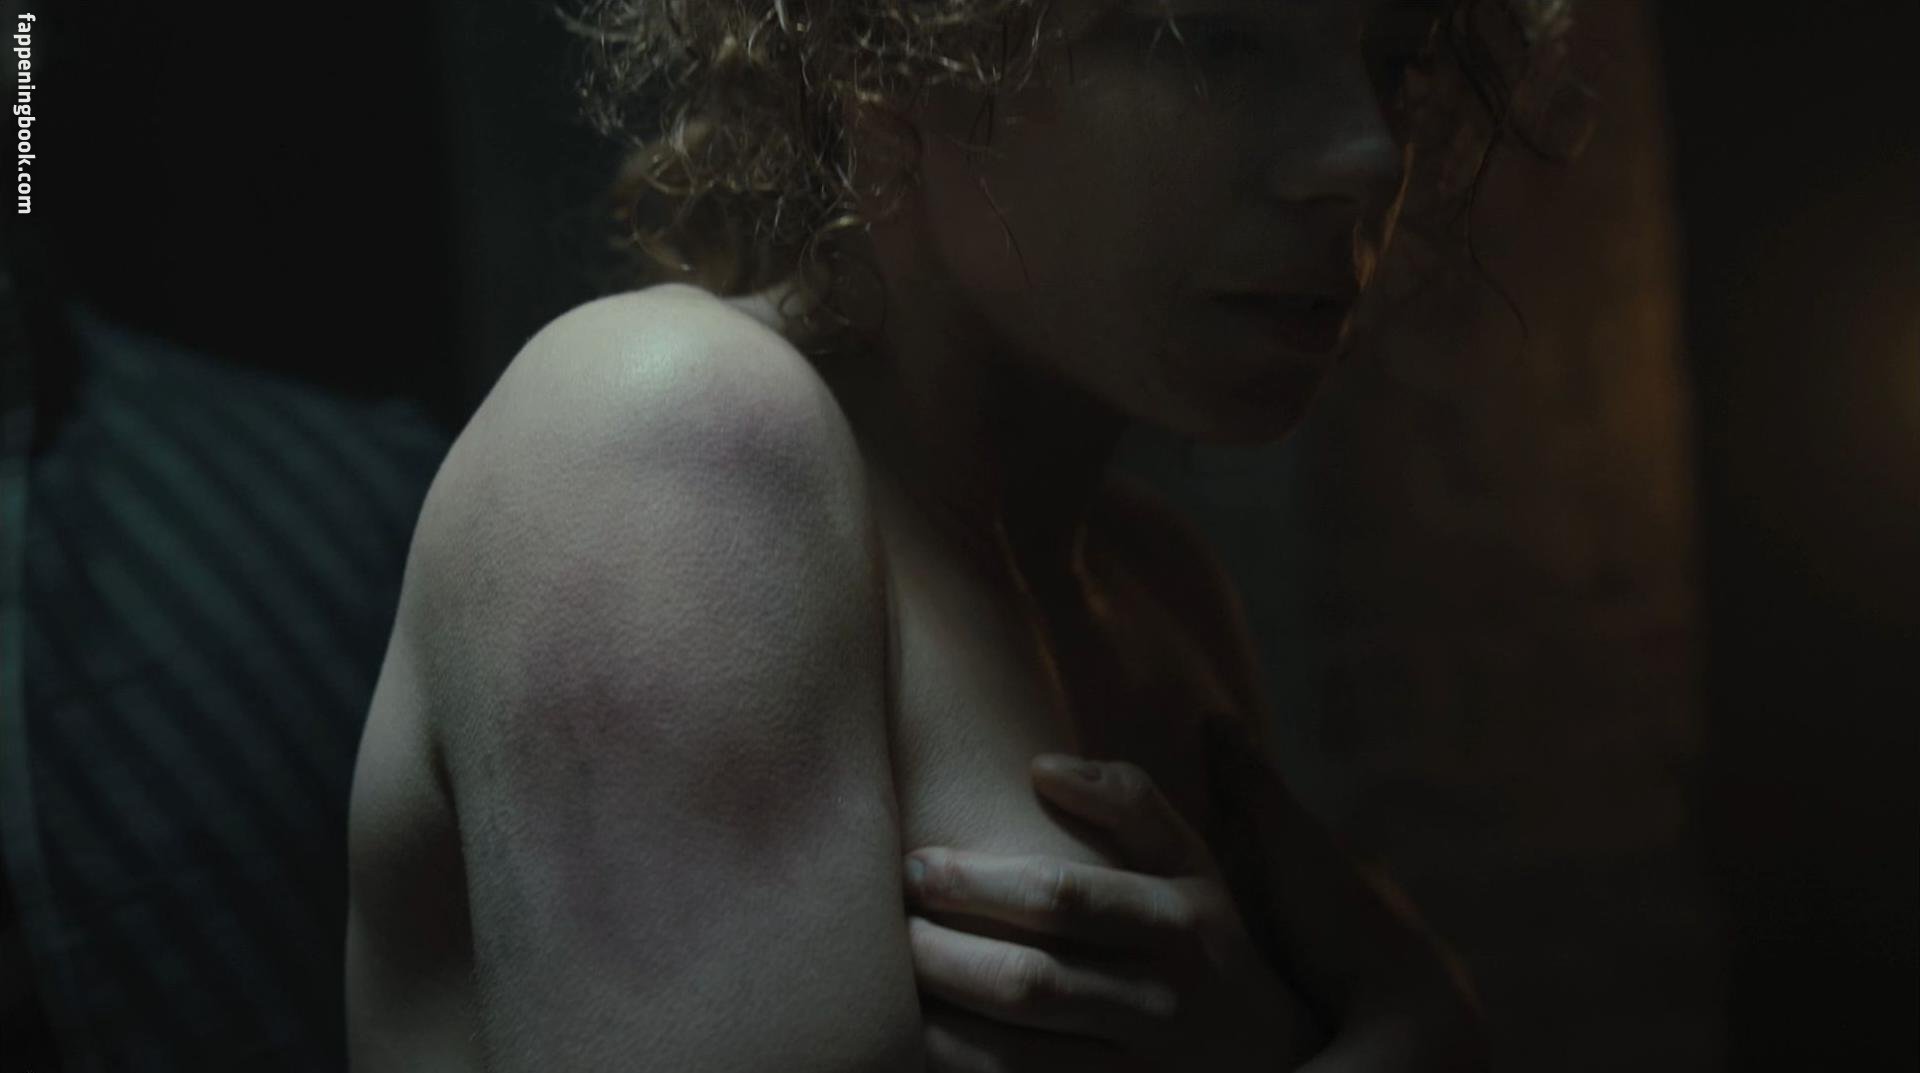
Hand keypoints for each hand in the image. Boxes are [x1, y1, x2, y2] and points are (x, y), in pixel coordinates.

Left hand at [903, 754, 1313, 1072]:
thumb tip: (1041, 767)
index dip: (978, 881)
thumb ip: (1128, 799)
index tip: (917, 864)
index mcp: (1177, 921)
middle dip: (943, 954)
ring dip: (939, 1019)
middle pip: (1030, 984)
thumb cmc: (1204, 936)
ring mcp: (1136, 1070)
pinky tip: (922, 1037)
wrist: (1270, 1053)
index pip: (1063, 899)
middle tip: (891, 923)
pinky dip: (962, 1070)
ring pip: (1015, 1057)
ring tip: (892, 979)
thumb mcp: (1193, 859)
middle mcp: (1160, 1000)